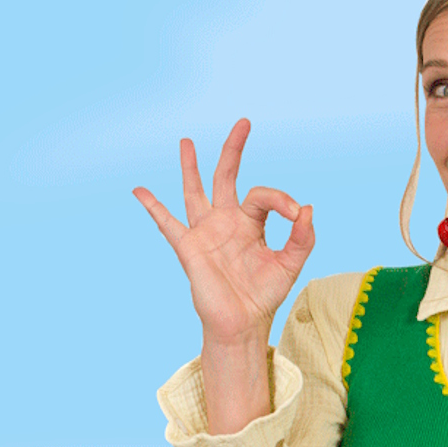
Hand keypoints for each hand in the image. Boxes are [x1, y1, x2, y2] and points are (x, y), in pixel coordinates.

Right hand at [133, 118, 314, 341]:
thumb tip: (307, 208)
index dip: (282, 199)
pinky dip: (153, 207)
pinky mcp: (189, 248)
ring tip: (187, 142)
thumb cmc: (264, 294)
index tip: (297, 215)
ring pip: (195, 192)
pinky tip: (140, 190)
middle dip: (234, 150)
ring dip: (191, 167)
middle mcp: (226, 222)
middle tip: (244, 122)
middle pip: (226, 177)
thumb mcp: (291, 264)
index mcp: (251, 223)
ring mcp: (205, 232)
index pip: (263, 195)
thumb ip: (302, 237)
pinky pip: (167, 224)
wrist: (243, 324)